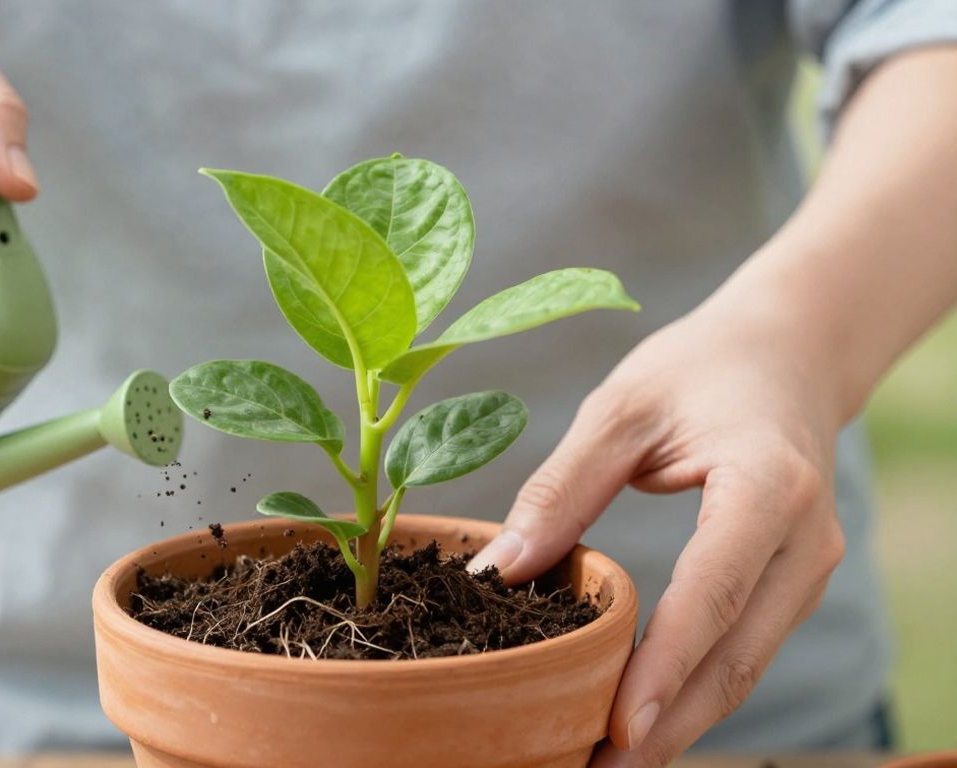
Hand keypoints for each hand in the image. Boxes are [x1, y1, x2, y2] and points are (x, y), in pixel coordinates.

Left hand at [469, 294, 846, 765]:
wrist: (788, 352)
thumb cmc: (699, 370)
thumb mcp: (622, 408)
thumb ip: (562, 489)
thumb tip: (496, 574)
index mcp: (767, 486)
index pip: (714, 592)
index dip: (665, 667)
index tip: (617, 728)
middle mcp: (805, 540)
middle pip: (737, 656)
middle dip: (669, 726)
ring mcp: (809, 570)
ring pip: (745, 668)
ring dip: (681, 723)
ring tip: (607, 763)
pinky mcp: (793, 584)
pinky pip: (744, 651)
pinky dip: (694, 692)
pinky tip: (641, 721)